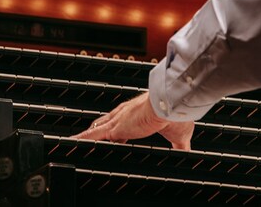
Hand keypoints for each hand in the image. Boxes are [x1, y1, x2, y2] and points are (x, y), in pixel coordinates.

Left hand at [71, 92, 194, 149]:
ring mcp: (119, 120)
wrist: (172, 106)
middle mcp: (127, 113)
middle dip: (100, 128)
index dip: (119, 128)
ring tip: (79, 139)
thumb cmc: (177, 114)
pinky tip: (73, 141)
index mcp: (141, 112)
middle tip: (92, 135)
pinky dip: (83, 138)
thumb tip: (187, 153)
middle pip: (108, 120)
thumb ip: (180, 145)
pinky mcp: (116, 127)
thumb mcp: (179, 135)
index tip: (117, 135)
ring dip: (89, 133)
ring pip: (98, 126)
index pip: (124, 119)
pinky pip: (94, 134)